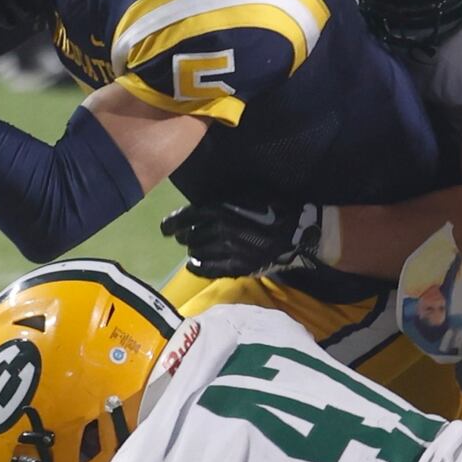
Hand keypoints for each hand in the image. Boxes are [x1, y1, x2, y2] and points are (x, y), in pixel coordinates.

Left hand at [160, 202, 322, 277]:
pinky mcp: (236, 267)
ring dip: (193, 250)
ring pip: (196, 253)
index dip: (171, 224)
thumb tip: (202, 200)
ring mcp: (227, 251)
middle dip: (184, 236)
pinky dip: (197, 267)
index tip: (165, 228)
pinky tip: (194, 265)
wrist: (296, 231)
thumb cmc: (273, 206)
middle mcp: (219, 230)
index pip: (185, 218)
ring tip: (194, 249)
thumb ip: (223, 197)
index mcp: (219, 210)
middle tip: (183, 237)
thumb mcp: (247, 192)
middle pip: (189, 236)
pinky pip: (208, 270)